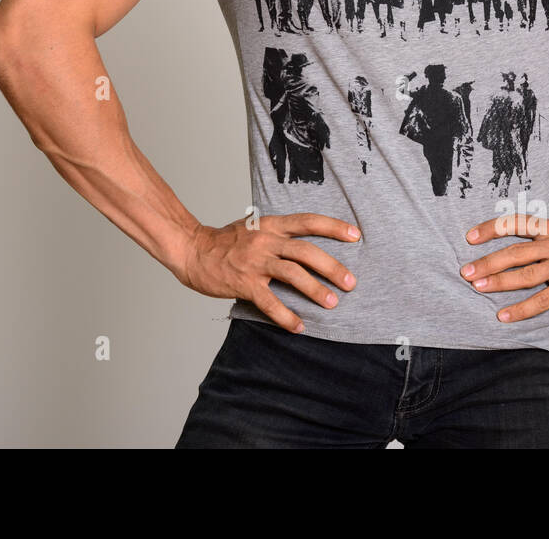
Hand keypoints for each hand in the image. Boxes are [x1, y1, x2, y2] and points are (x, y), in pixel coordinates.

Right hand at [179, 214, 359, 332]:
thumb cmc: (225, 241)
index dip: (333, 227)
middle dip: (332, 267)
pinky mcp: (243, 283)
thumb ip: (277, 233)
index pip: (307, 221)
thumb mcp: (253, 226)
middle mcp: (265, 241)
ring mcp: (254, 262)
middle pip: (306, 251)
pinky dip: (286, 316)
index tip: (356, 235)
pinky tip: (298, 326)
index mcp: (270, 224)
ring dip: (315, 290)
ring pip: (292, 274)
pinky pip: (270, 302)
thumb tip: (305, 245)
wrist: (193, 250)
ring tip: (331, 303)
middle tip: (350, 282)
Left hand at [459, 214, 548, 322]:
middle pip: (515, 252)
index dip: (491, 229)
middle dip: (487, 261)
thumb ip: (548, 239)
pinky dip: (521, 309)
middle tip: (466, 271)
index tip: (470, 237)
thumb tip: (520, 248)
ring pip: (525, 274)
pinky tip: (505, 316)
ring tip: (478, 288)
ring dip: (498, 282)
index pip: (517, 223)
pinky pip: (542, 300)